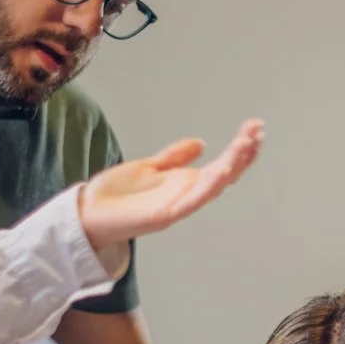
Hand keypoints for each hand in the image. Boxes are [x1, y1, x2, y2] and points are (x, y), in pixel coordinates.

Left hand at [78, 120, 263, 254]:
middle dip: (243, 154)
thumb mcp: (148, 167)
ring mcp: (177, 207)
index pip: (221, 165)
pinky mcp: (163, 215)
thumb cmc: (114, 196)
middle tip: (258, 131)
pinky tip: (221, 170)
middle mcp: (186, 196)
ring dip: (232, 166)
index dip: (240, 149)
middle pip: (224, 174)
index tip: (254, 127)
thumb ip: (174, 157)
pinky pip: (191, 201)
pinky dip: (208, 187)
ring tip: (247, 145)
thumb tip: (201, 142)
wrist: (86, 216)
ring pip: (213, 186)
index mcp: (185, 184)